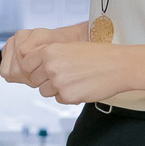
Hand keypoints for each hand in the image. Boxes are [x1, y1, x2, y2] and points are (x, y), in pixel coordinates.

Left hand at [2, 28, 142, 104]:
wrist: (119, 65)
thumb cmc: (96, 54)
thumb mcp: (68, 46)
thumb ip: (49, 55)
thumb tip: (29, 66)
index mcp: (49, 51)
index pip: (25, 64)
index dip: (32, 67)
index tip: (41, 69)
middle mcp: (50, 67)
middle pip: (33, 80)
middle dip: (43, 79)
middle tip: (62, 75)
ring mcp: (58, 83)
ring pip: (44, 91)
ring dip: (55, 88)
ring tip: (73, 79)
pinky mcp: (68, 97)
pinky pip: (58, 99)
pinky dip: (67, 96)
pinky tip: (81, 86)